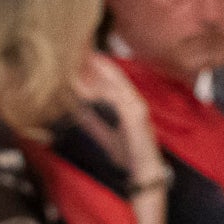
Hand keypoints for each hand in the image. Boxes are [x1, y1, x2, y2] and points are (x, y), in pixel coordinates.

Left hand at [74, 52, 163, 179]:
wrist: (143, 173)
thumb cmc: (128, 154)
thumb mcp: (105, 136)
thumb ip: (93, 123)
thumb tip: (79, 112)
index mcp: (126, 106)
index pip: (110, 83)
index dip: (96, 69)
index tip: (80, 57)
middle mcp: (134, 103)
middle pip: (115, 77)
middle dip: (98, 63)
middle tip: (82, 49)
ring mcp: (137, 108)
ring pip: (119, 83)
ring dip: (105, 70)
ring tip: (90, 56)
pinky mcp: (138, 116)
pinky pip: (123, 97)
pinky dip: (113, 85)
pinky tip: (102, 78)